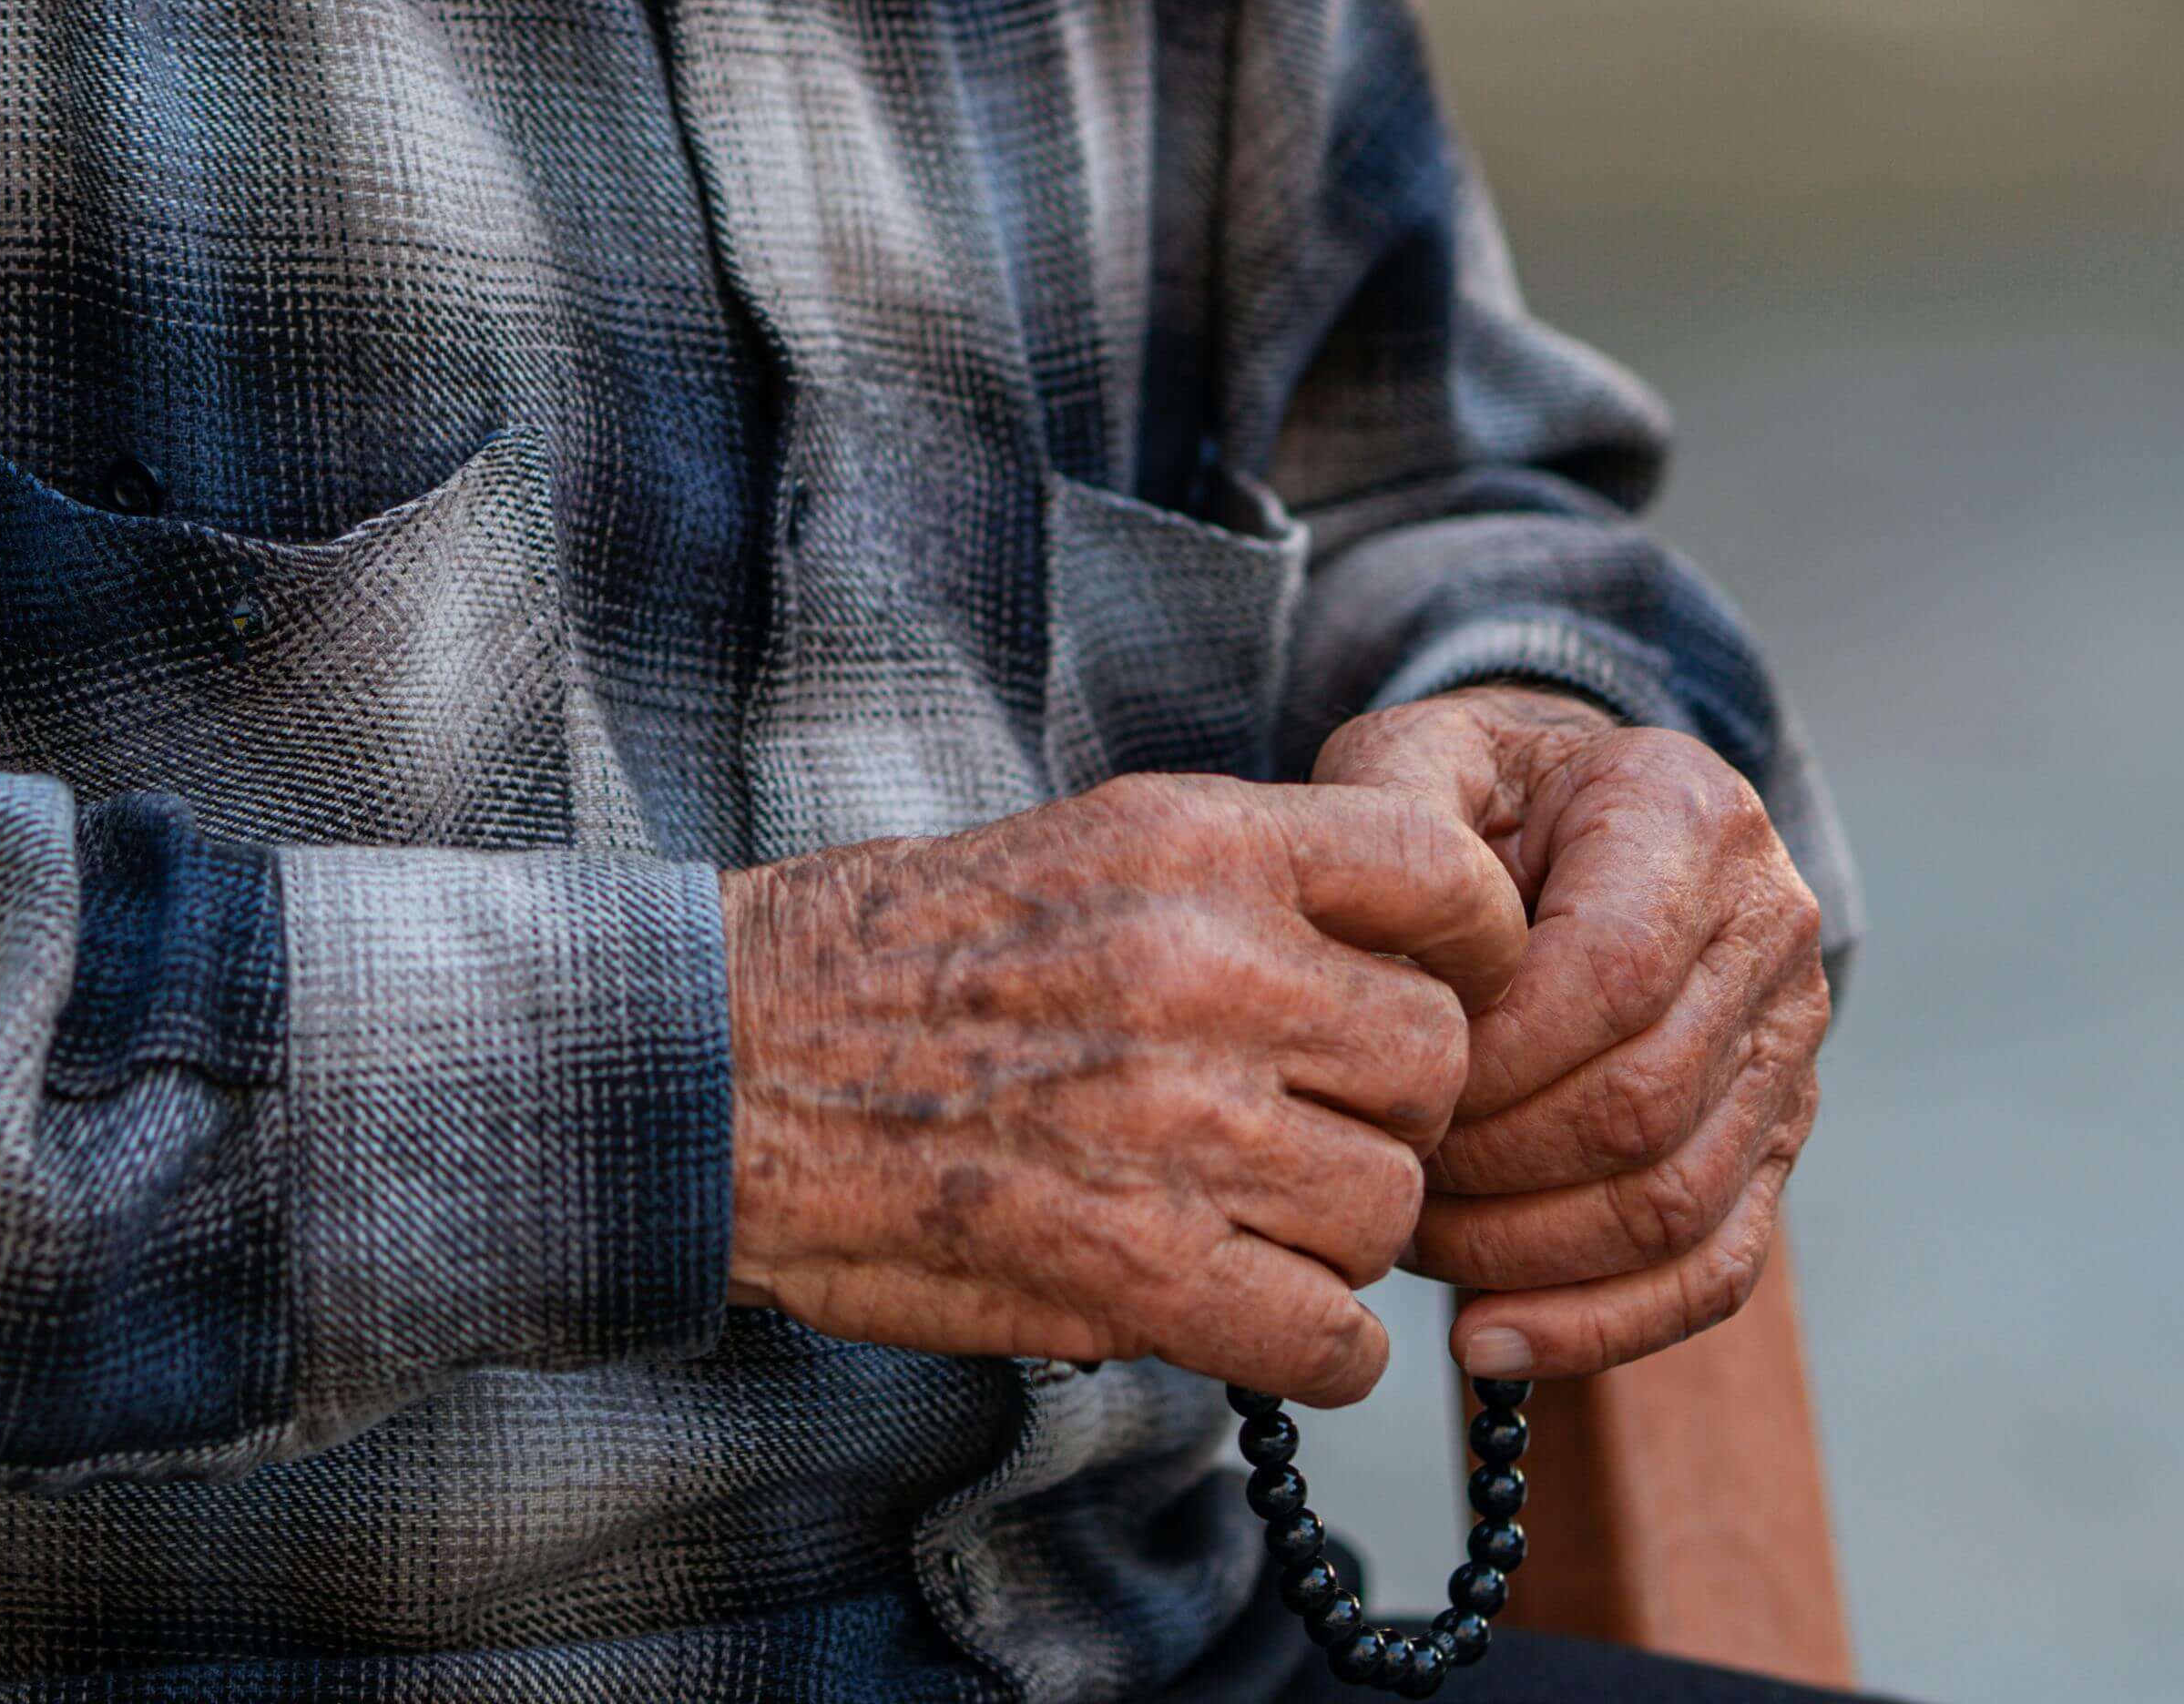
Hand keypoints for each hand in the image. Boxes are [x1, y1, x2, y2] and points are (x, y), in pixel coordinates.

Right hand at [727, 773, 1529, 1405]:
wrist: (715, 1061)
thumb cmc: (890, 957)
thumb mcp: (1084, 846)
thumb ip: (1249, 892)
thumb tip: (1407, 976)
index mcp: (1193, 836)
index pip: (1447, 874)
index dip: (1468, 952)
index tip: (1431, 991)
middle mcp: (1205, 963)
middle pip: (1436, 1061)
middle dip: (1390, 1112)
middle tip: (1305, 1128)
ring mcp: (1176, 1118)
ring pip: (1390, 1207)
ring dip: (1339, 1234)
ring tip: (1244, 1218)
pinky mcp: (1134, 1265)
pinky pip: (1330, 1336)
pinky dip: (1309, 1347)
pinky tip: (1247, 1315)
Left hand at [1311, 688, 1829, 1378]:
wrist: (1566, 821)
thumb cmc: (1471, 797)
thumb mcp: (1415, 758)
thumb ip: (1393, 821)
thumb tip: (1396, 969)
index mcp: (1690, 815)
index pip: (1614, 973)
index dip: (1494, 1057)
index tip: (1389, 1085)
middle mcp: (1769, 929)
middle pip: (1644, 1103)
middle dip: (1493, 1165)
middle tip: (1381, 1176)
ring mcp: (1788, 1047)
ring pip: (1675, 1204)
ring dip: (1524, 1252)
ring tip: (1410, 1243)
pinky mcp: (1776, 1144)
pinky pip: (1712, 1272)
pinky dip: (1596, 1327)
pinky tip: (1484, 1341)